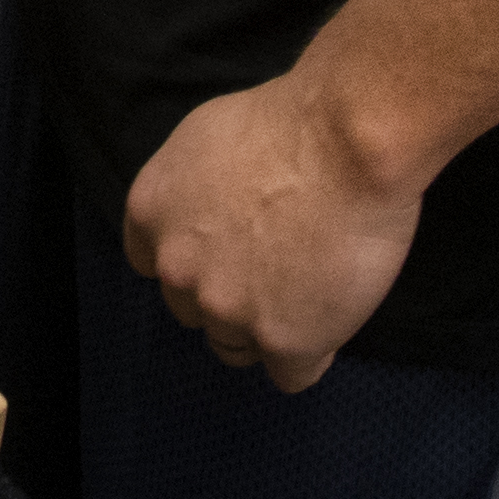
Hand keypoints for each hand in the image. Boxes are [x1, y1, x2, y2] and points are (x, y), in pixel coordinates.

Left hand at [120, 71, 423, 392]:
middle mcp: (177, 269)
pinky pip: (289, 375)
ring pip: (237, 347)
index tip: (230, 252)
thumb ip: (191, 193)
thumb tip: (207, 219)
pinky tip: (331, 320)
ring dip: (267, 329)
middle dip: (231, 295)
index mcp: (150, 212)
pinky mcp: (284, 341)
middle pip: (195, 311)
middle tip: (280, 265)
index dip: (197, 262)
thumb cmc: (291, 122)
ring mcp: (228, 310)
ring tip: (310, 291)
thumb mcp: (206, 142)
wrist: (349, 140)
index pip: (154, 266)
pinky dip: (310, 354)